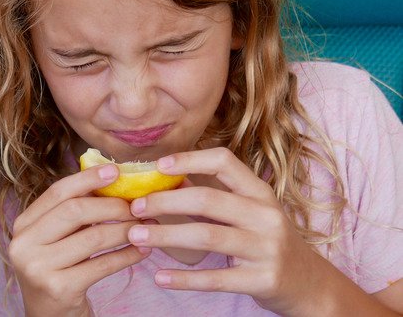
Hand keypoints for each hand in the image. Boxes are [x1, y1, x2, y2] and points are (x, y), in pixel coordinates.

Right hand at [9, 164, 149, 316]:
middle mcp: (24, 244)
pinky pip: (102, 265)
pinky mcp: (59, 288)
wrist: (49, 316)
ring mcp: (38, 268)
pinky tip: (142, 250)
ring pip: (93, 238)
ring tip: (145, 227)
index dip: (87, 179)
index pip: (57, 193)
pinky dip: (127, 255)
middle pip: (74, 211)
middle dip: (112, 206)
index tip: (115, 171)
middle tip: (137, 206)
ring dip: (125, 230)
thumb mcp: (55, 239)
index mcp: (23, 225)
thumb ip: (72, 213)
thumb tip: (110, 179)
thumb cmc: (58, 270)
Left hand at [127, 147, 391, 316]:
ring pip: (207, 236)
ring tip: (136, 236)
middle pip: (208, 199)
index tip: (157, 166)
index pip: (224, 161)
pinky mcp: (262, 279)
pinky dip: (185, 279)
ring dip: (166, 235)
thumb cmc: (266, 240)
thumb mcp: (250, 211)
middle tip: (134, 207)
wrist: (309, 284)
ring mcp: (266, 248)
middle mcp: (266, 215)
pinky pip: (216, 278)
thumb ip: (214, 195)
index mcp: (260, 192)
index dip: (189, 160)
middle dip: (165, 201)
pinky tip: (160, 277)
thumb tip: (163, 178)